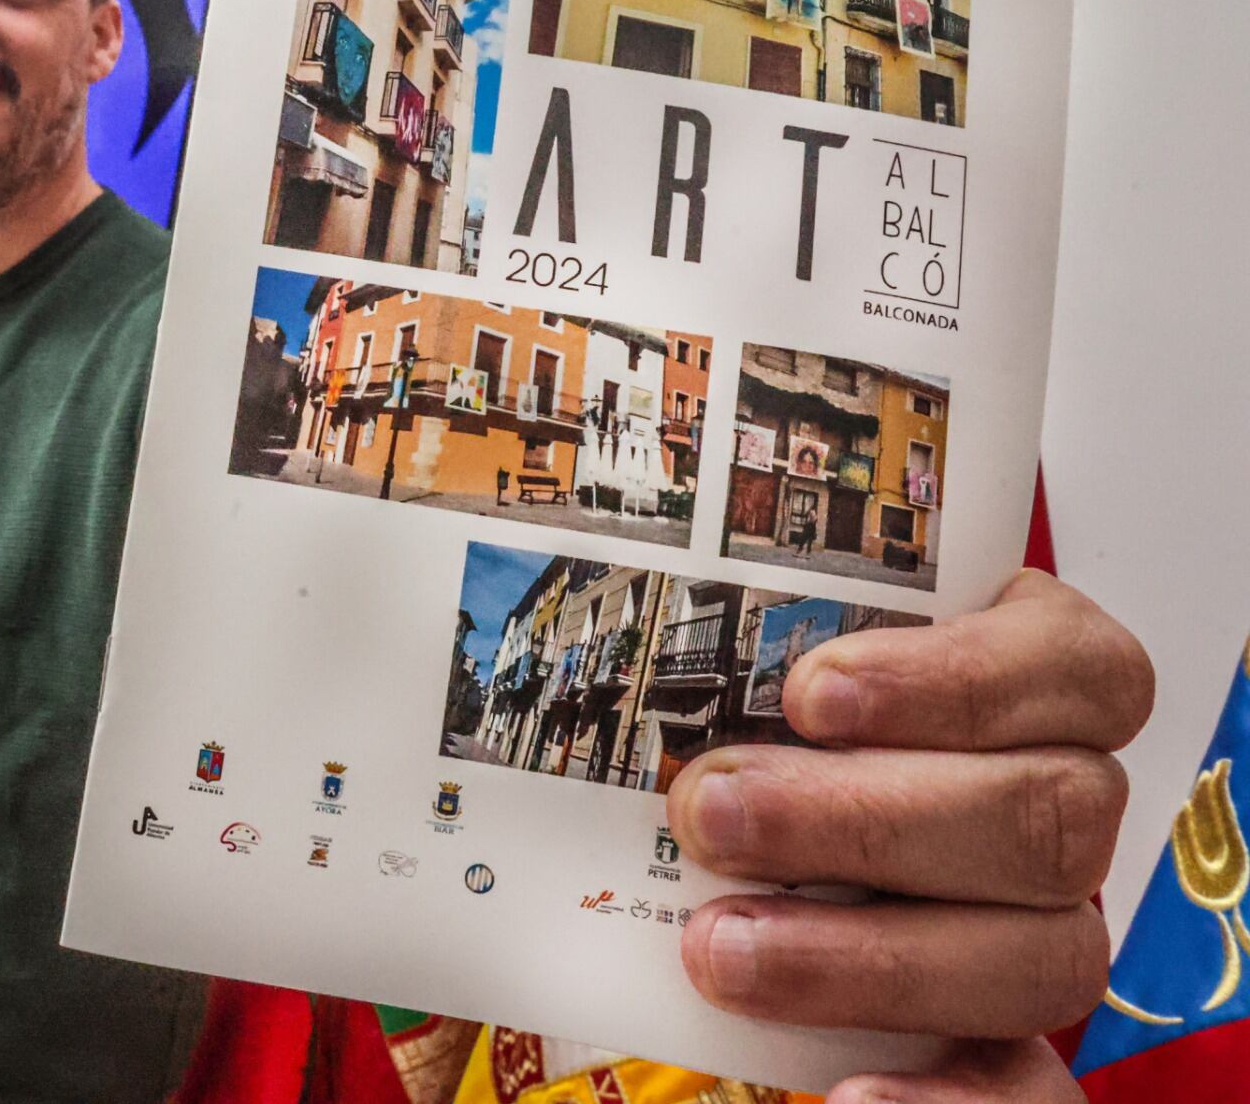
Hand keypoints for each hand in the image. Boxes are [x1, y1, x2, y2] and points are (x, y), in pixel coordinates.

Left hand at [665, 569, 1153, 1102]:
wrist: (701, 846)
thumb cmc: (724, 709)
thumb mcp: (712, 627)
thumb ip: (680, 584)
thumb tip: (510, 539)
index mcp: (1025, 678)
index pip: (1076, 667)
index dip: (959, 680)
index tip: (809, 692)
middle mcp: (1054, 802)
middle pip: (1040, 816)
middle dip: (860, 818)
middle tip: (708, 812)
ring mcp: (1038, 926)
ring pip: (1034, 952)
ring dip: (869, 957)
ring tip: (717, 947)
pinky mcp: (1002, 1040)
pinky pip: (1026, 1090)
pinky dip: (946, 1101)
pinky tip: (846, 1098)